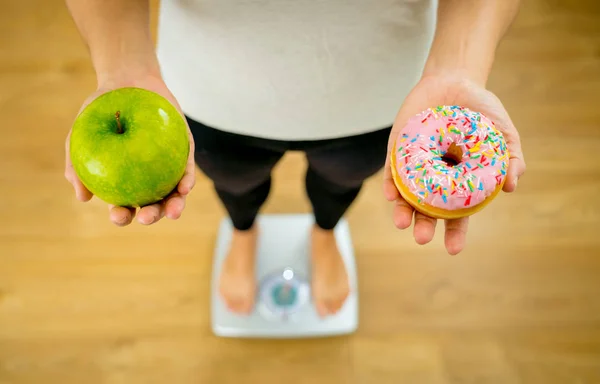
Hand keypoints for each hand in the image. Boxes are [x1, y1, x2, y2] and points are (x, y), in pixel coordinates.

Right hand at [64, 74, 195, 225]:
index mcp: (124, 180)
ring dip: (175, 206)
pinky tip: (185, 188)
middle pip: (152, 204)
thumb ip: (76, 164)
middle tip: (146, 217)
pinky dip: (187, 180)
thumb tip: (82, 197)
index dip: (122, 215)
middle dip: (151, 216)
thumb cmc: (100, 110)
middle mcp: (148, 177)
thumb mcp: (82, 134)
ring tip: (173, 212)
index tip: (119, 215)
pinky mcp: (184, 151)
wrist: (126, 80)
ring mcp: (168, 166)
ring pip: (174, 193)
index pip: (124, 204)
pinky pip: (187, 170)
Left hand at [383, 74, 525, 254]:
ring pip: (406, 195)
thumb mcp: (503, 133)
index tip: (453, 249)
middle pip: (427, 210)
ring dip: (402, 210)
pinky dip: (390, 183)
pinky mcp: (398, 150)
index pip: (457, 215)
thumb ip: (511, 158)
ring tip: (402, 223)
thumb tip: (511, 186)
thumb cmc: (482, 111)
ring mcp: (415, 165)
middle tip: (422, 238)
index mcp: (459, 183)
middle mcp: (435, 179)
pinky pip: (391, 171)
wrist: (455, 80)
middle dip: (424, 226)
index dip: (455, 233)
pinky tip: (391, 194)